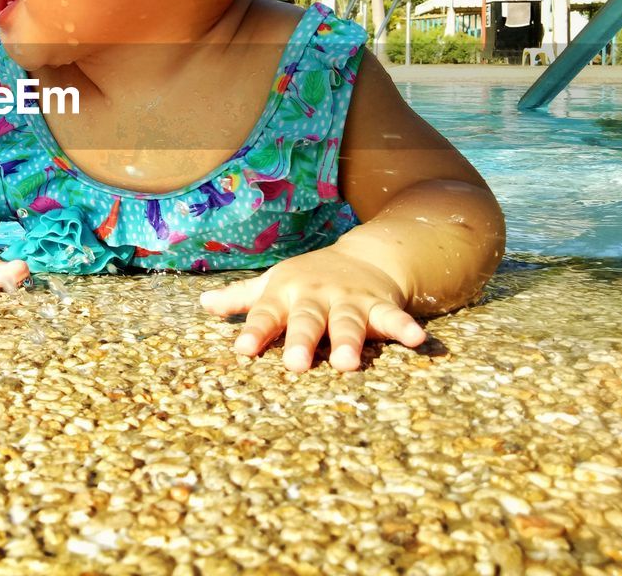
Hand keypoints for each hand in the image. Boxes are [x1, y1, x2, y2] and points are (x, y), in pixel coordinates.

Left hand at [199, 250, 424, 371]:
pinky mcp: (380, 305)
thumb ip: (242, 298)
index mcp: (286, 294)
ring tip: (347, 364)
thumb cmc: (308, 280)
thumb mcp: (274, 284)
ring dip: (348, 341)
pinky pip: (393, 317)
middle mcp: (316, 297)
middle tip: (297, 365)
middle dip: (302, 341)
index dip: (255, 332)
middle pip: (307, 320)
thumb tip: (204, 305)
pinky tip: (416, 340)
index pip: (266, 314)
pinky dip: (404, 327)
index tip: (243, 350)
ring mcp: (350, 301)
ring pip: (348, 323)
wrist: (363, 256)